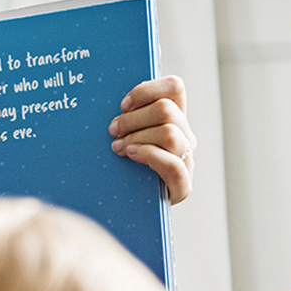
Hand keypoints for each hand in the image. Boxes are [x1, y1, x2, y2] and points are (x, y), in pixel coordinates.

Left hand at [111, 75, 194, 202]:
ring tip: (118, 147)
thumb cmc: (121, 163)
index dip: (147, 90)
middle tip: (113, 130)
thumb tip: (104, 94)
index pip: (174, 87)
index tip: (123, 105)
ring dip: (138, 137)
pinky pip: (173, 165)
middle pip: (166, 110)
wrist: (129, 204)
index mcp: (174, 118)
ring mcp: (187, 160)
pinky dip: (149, 155)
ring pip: (170, 134)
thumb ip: (125, 116)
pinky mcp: (183, 186)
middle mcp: (185, 136)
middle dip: (133, 119)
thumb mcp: (123, 134)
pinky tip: (130, 155)